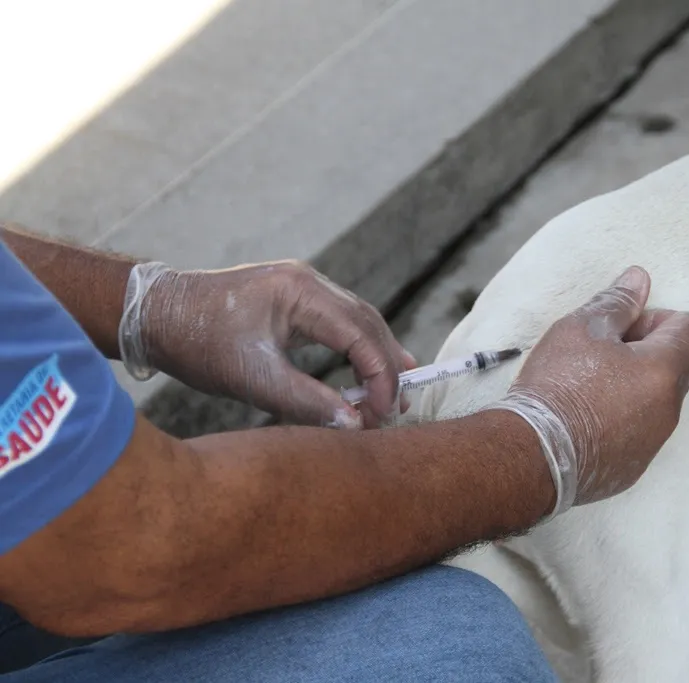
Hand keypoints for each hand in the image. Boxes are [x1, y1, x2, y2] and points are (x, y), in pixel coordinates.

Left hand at [118, 260, 414, 427]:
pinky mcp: (293, 299)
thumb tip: (355, 425)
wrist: (154, 314)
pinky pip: (339, 321)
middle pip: (368, 323)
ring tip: (394, 393)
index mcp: (300, 293)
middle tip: (399, 408)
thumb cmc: (198, 344)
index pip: (361, 334)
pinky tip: (367, 369)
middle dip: (388, 366)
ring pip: (359, 320)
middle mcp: (308, 282)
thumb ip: (308, 402)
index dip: (380, 376)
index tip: (383, 413)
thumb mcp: (253, 379)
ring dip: (377, 356)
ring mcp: (302, 286)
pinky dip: (358, 348)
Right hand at [488, 266, 688, 517]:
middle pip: (677, 366)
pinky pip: (639, 433)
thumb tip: (640, 279)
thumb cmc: (558, 385)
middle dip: (647, 352)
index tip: (624, 328)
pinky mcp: (633, 468)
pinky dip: (622, 420)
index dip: (659, 319)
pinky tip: (584, 418)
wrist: (531, 453)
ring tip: (589, 386)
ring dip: (634, 387)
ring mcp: (653, 443)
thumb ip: (617, 302)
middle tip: (601, 353)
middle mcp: (669, 410)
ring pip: (658, 401)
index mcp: (665, 371)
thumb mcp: (582, 329)